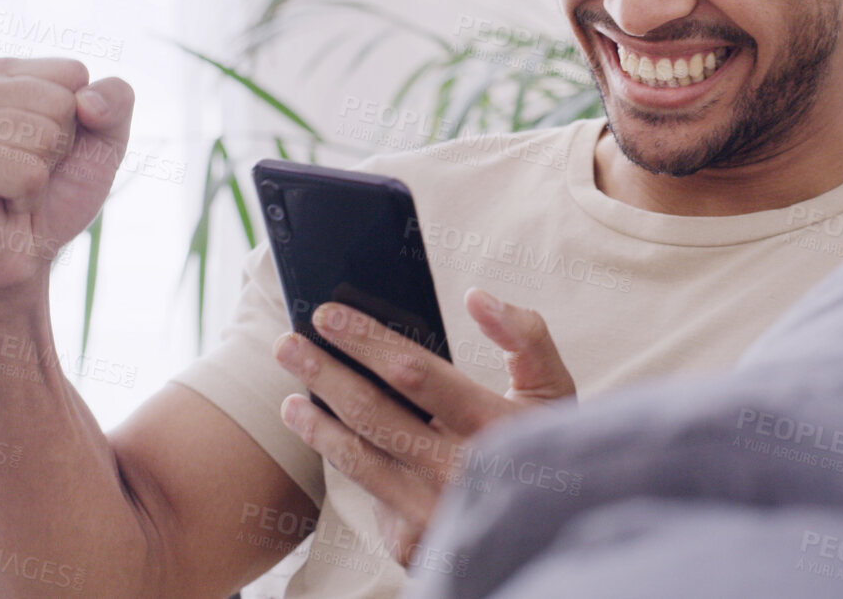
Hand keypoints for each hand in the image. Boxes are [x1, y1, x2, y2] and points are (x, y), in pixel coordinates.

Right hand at [0, 57, 133, 295]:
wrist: (20, 254)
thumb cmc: (57, 192)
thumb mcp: (105, 140)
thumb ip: (116, 100)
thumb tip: (86, 101)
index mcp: (3, 70)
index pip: (73, 73)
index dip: (79, 119)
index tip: (50, 147)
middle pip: (61, 102)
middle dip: (59, 148)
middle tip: (29, 171)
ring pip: (45, 135)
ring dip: (40, 175)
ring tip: (12, 186)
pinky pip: (28, 172)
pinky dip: (27, 197)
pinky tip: (2, 202)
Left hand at [275, 288, 574, 566]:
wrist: (554, 532)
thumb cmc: (549, 446)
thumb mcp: (556, 390)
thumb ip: (525, 336)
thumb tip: (478, 298)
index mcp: (495, 427)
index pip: (415, 372)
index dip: (366, 340)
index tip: (328, 314)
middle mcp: (461, 474)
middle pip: (372, 413)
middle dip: (323, 372)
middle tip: (286, 344)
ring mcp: (433, 513)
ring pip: (357, 459)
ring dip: (317, 423)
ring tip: (291, 396)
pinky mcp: (414, 543)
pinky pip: (369, 495)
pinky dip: (345, 463)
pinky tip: (327, 438)